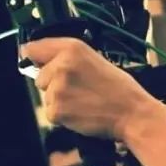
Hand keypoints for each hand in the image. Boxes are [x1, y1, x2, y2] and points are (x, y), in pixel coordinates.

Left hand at [20, 38, 157, 138]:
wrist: (132, 113)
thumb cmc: (120, 89)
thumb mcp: (95, 59)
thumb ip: (68, 57)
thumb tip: (41, 62)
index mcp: (72, 48)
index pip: (33, 48)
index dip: (37, 59)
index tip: (40, 65)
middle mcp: (61, 65)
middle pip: (39, 77)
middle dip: (53, 85)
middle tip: (79, 90)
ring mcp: (57, 89)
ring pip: (46, 97)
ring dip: (60, 102)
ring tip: (84, 102)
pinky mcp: (57, 110)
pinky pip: (51, 114)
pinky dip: (63, 116)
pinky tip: (81, 113)